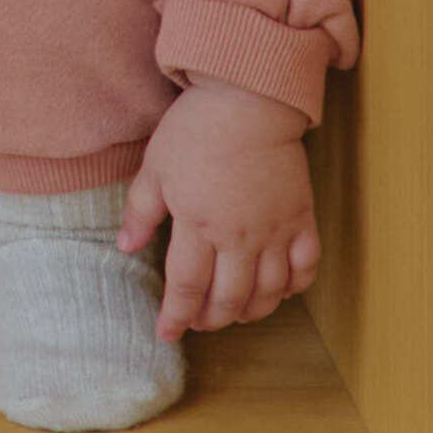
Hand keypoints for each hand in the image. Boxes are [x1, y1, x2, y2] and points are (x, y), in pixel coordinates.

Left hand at [122, 79, 320, 340]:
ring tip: (236, 313)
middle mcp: (239, 236)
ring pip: (269, 292)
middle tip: (200, 322)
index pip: (186, 287)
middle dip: (211, 319)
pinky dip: (294, 286)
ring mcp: (275, 230)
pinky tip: (280, 290)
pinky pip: (305, 266)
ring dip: (251, 311)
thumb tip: (126, 247)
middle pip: (228, 298)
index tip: (167, 333)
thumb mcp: (155, 166)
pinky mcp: (301, 217)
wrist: (249, 98)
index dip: (175, 316)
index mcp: (197, 225)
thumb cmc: (196, 129)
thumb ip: (141, 211)